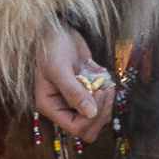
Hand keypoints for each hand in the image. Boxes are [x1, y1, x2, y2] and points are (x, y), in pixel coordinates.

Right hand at [36, 25, 113, 141]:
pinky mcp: (88, 92)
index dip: (91, 117)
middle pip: (89, 128)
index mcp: (51, 107)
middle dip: (101, 111)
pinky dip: (107, 91)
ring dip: (106, 102)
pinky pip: (103, 103)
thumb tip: (90, 113)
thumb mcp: (59, 68)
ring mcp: (76, 101)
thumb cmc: (52, 47)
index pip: (75, 129)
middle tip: (105, 89)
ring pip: (99, 117)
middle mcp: (63, 108)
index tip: (98, 92)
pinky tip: (103, 76)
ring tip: (105, 81)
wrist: (58, 29)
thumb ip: (73, 92)